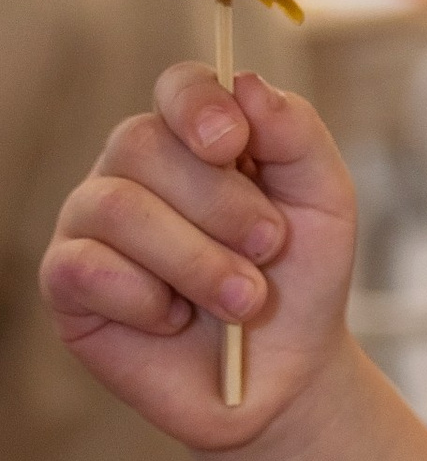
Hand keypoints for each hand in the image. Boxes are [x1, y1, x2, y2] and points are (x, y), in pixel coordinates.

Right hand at [41, 63, 360, 452]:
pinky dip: (146, 299)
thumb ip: (296, 135)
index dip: (199, 106)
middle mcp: (133, 169)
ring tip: (245, 301)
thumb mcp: (324, 202)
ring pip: (117, 207)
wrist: (286, 376)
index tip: (234, 145)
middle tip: (269, 250)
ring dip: (196, 261)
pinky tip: (175, 320)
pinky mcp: (68, 282)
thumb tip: (246, 84)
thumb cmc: (299, 283)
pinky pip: (86, 267)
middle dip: (220, 204)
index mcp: (194, 139)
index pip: (178, 87)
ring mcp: (92, 221)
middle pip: (143, 143)